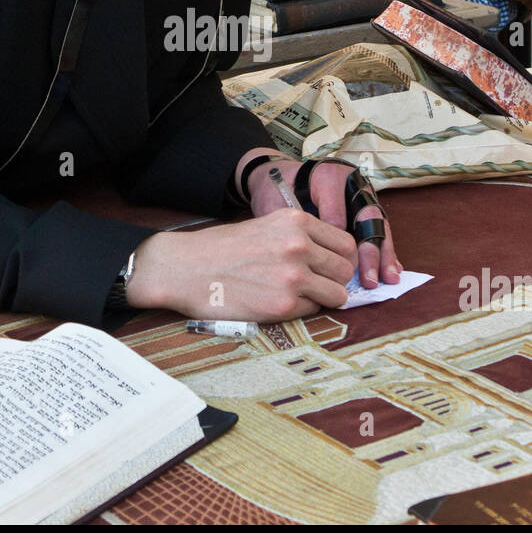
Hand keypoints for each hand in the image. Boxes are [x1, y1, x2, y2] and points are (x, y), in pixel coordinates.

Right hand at [125, 209, 356, 320]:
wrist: (186, 268)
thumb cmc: (222, 248)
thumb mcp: (266, 226)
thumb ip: (299, 237)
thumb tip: (333, 257)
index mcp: (296, 222)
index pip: (345, 244)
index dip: (340, 259)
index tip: (331, 268)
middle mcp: (299, 246)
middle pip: (344, 270)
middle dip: (334, 280)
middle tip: (316, 285)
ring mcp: (293, 277)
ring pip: (337, 294)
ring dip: (323, 298)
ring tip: (299, 296)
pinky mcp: (283, 306)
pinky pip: (313, 311)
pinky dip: (301, 310)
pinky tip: (279, 302)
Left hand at [246, 157, 400, 291]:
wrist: (282, 177)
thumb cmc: (277, 193)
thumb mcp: (280, 204)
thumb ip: (295, 224)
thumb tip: (314, 254)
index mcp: (328, 177)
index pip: (337, 211)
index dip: (337, 239)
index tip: (330, 260)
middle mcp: (352, 184)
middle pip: (366, 218)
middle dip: (370, 251)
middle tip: (367, 279)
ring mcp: (362, 195)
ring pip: (378, 225)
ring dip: (384, 255)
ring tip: (387, 279)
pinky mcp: (366, 208)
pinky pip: (380, 231)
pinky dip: (385, 253)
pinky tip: (390, 272)